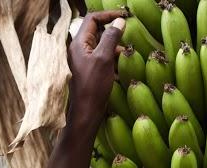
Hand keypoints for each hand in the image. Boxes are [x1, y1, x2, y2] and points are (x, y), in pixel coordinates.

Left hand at [67, 11, 125, 131]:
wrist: (86, 112)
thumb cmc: (93, 86)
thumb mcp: (104, 58)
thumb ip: (111, 37)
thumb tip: (120, 21)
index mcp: (79, 44)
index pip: (92, 19)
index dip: (108, 15)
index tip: (124, 17)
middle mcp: (79, 50)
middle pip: (97, 31)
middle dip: (113, 32)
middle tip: (127, 35)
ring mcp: (84, 61)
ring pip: (101, 45)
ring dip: (115, 47)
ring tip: (126, 54)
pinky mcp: (91, 71)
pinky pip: (103, 58)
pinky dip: (113, 59)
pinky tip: (121, 67)